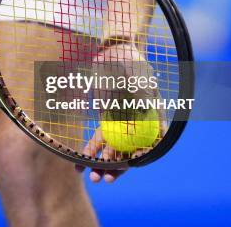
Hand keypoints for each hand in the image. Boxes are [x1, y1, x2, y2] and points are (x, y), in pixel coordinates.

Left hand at [76, 42, 158, 182]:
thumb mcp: (137, 76)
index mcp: (151, 117)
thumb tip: (147, 120)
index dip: (137, 158)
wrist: (114, 50)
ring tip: (91, 177)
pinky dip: (90, 151)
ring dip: (101, 164)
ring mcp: (121, 123)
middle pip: (127, 152)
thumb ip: (141, 96)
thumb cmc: (129, 61)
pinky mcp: (106, 120)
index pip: (146, 144)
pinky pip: (98, 140)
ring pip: (111, 149)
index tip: (126, 166)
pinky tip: (79, 164)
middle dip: (115, 169)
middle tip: (103, 179)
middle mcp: (137, 124)